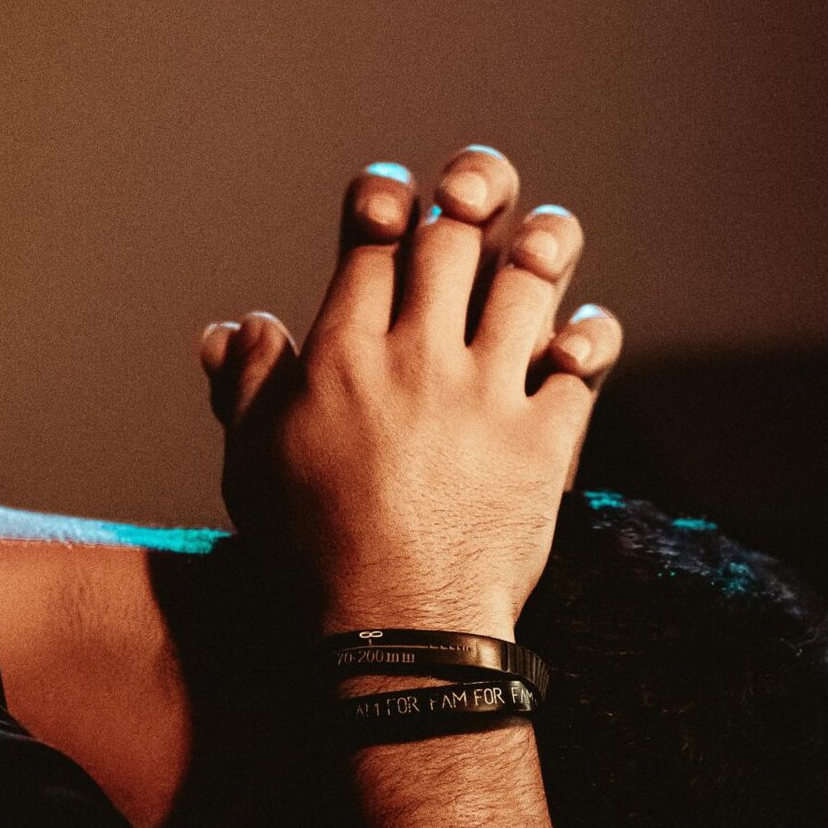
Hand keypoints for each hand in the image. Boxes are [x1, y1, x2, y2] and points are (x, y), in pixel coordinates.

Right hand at [198, 145, 622, 633]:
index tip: (394, 205)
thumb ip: (247, 385)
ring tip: (539, 249)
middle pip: (457, 234)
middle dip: (471, 196)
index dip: (387, 198)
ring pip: (534, 274)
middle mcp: (419, 357)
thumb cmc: (312, 554)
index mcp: (343, 353)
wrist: (394, 631)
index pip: (374, 235)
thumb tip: (238, 327)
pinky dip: (589, 342)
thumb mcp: (253, 465)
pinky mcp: (544, 441)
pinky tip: (576, 345)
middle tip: (472, 203)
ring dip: (544, 243)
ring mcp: (488, 394)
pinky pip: (584, 364)